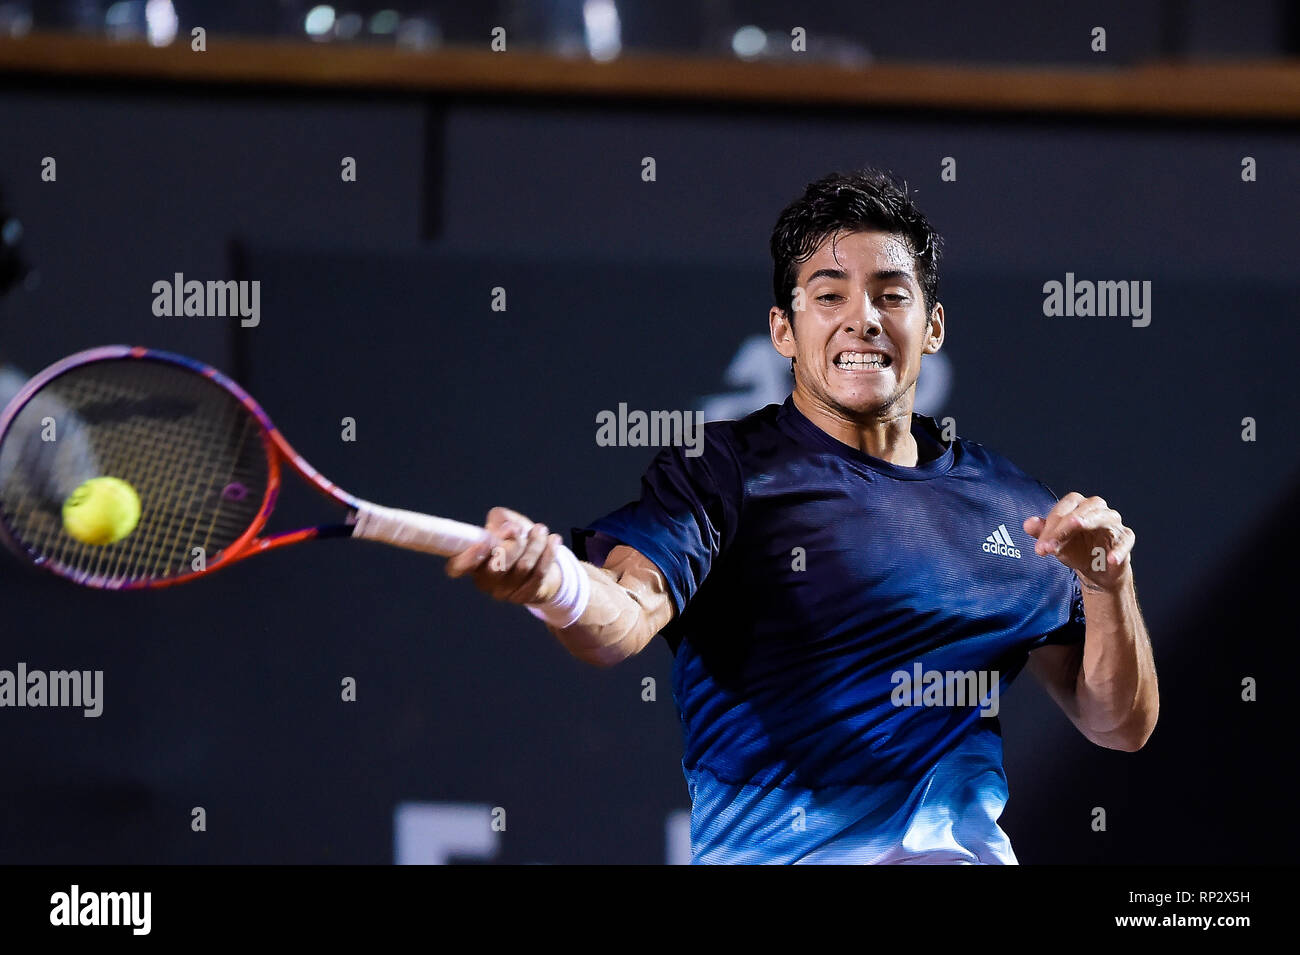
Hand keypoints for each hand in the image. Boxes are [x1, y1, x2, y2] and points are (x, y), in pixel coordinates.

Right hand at [444, 506, 564, 603]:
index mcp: (471, 562)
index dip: (467, 558)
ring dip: (535, 544)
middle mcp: (484, 581)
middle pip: (497, 567)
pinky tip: (553, 540)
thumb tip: (507, 529)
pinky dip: (548, 554)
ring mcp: (505, 592)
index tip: (484, 542)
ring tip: (541, 530)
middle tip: (522, 530)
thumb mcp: (505, 522)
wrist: (540, 561)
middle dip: (514, 544)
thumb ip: (500, 519)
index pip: (457, 567)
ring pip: (522, 568)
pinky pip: (539, 575)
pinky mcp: (525, 596)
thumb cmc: (516, 539)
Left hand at [1023, 493, 1133, 593]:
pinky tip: (1110, 559)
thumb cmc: (1075, 550)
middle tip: (1051, 542)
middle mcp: (1097, 509)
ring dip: (1090, 523)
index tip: (1040, 546)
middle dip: (1064, 525)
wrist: (1096, 569)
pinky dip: (1119, 549)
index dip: (1051, 525)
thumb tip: (1027, 523)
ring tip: (1076, 526)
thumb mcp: (1056, 543)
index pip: (1064, 508)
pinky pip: (1125, 540)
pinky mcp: (1125, 538)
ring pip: (1104, 517)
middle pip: (1082, 510)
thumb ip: (1042, 533)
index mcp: (1078, 506)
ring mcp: (1113, 523)